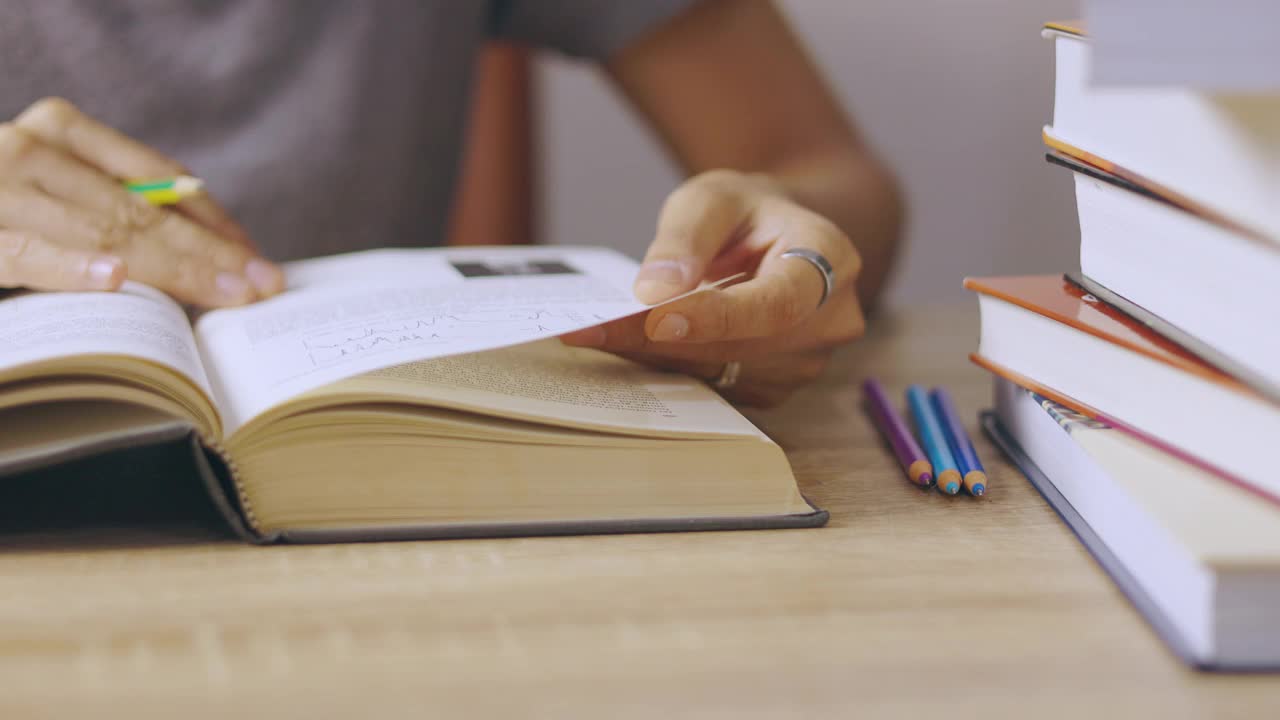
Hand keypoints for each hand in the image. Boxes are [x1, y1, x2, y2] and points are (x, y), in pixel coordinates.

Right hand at [0, 97, 283, 305]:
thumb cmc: (3, 208)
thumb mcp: (55, 191)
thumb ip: (109, 205)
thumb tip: (197, 250)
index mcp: (57, 130)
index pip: (154, 177)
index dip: (211, 218)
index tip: (255, 255)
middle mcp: (27, 150)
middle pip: (138, 211)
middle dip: (209, 252)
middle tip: (262, 286)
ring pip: (100, 234)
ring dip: (172, 269)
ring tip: (226, 293)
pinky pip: (26, 254)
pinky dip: (72, 266)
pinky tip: (116, 279)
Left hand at [562, 170, 865, 405]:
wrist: (775, 239)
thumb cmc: (746, 212)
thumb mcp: (714, 197)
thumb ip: (686, 235)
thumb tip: (656, 292)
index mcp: (830, 260)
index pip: (777, 303)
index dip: (718, 317)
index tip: (656, 319)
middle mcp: (830, 321)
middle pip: (742, 345)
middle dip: (660, 339)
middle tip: (587, 329)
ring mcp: (806, 362)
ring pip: (722, 372)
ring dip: (656, 357)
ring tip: (596, 333)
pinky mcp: (774, 386)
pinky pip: (716, 387)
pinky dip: (668, 368)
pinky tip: (628, 346)